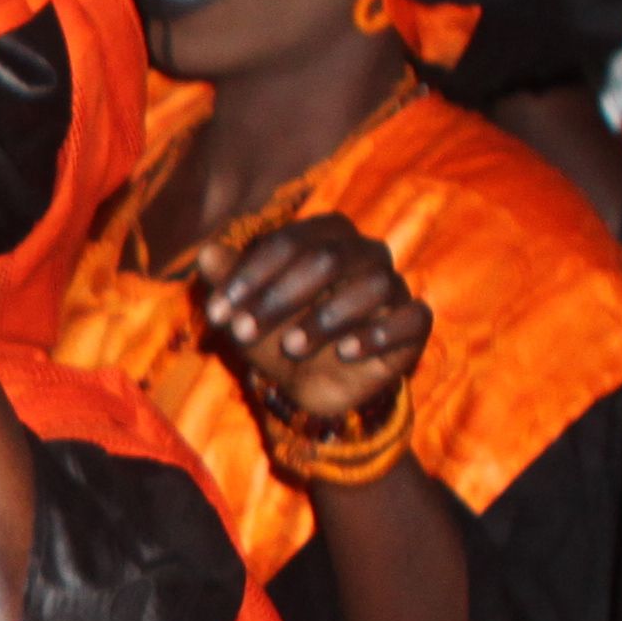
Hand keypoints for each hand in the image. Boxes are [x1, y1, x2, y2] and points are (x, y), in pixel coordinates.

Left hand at [201, 214, 431, 425]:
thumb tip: (207, 254)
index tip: (218, 314)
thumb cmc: (278, 332)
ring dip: (327, 317)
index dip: (250, 276)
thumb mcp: (247, 311)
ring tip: (292, 346)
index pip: (288, 242)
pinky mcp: (414, 323)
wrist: (313, 384)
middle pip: (328, 258)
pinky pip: (411, 317)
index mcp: (325, 236)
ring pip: (373, 285)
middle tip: (244, 331)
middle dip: (279, 296)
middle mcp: (365, 252)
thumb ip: (229, 281)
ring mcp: (394, 286)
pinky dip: (379, 333)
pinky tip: (346, 351)